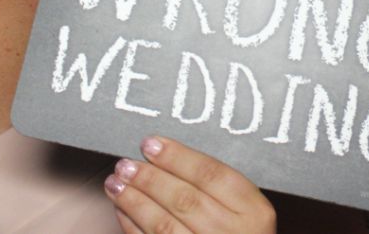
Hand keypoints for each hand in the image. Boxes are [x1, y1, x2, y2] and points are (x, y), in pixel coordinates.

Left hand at [105, 136, 275, 233]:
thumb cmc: (240, 232)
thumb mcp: (246, 208)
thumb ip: (217, 186)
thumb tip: (166, 155)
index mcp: (253, 211)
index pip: (211, 174)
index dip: (177, 157)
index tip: (150, 143)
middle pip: (185, 199)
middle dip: (149, 178)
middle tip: (125, 163)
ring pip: (164, 225)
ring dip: (135, 202)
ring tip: (115, 183)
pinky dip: (133, 227)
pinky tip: (122, 210)